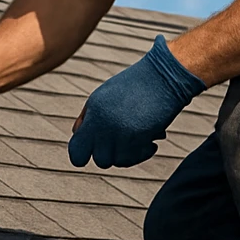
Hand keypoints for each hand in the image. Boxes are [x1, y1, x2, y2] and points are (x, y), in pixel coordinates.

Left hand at [68, 35, 205, 168]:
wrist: (164, 76)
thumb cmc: (133, 85)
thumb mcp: (102, 96)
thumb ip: (88, 118)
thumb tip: (77, 134)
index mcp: (93, 114)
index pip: (76, 152)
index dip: (83, 156)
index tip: (94, 150)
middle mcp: (104, 126)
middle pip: (100, 160)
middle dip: (111, 155)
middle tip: (121, 143)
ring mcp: (123, 133)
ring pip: (119, 162)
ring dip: (129, 154)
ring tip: (137, 140)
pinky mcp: (141, 137)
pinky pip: (138, 157)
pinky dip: (143, 152)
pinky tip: (150, 141)